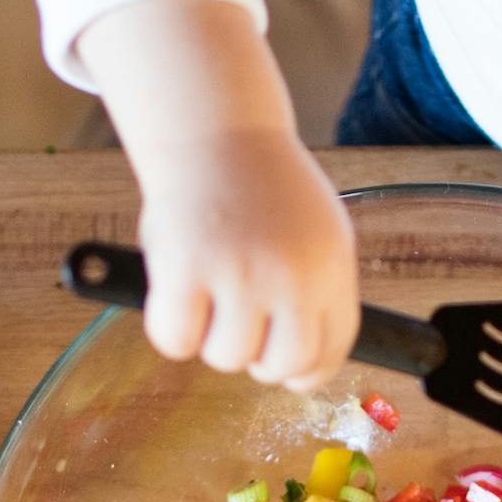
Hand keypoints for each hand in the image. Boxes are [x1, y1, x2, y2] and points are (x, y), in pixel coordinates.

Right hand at [130, 125, 359, 383]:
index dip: (307, 370)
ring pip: (227, 358)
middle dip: (257, 359)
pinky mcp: (187, 269)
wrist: (214, 130)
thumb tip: (300, 360)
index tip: (287, 372)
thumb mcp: (316, 230)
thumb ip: (313, 288)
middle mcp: (293, 274)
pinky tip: (174, 292)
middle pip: (281, 365)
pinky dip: (169, 329)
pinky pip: (177, 340)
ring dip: (210, 337)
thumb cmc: (260, 184)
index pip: (333, 348)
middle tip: (237, 328)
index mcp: (331, 266)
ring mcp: (240, 273)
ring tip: (205, 291)